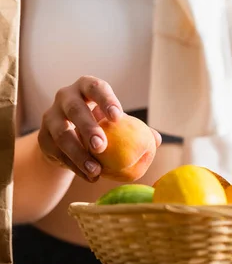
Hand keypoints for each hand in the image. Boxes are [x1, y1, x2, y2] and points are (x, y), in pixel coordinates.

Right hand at [38, 76, 161, 181]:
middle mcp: (66, 97)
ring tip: (96, 170)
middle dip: (88, 128)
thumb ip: (136, 128)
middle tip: (102, 146)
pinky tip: (90, 176)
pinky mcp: (42, 137)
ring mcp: (51, 116)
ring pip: (62, 135)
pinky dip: (74, 166)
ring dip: (79, 154)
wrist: (67, 136)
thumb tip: (157, 140)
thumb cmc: (101, 123)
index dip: (106, 100)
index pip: (95, 88)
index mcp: (86, 87)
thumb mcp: (116, 122)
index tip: (117, 116)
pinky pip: (57, 153)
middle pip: (75, 110)